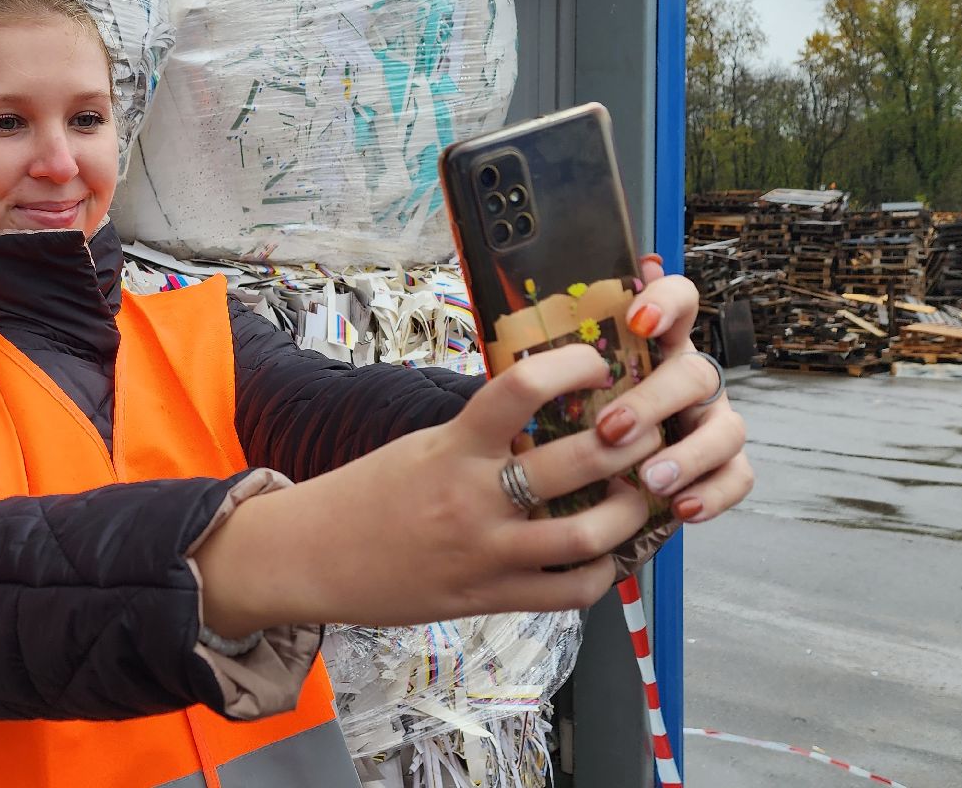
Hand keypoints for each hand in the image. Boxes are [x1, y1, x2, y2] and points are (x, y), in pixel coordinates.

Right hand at [193, 344, 664, 632]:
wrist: (312, 556)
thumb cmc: (368, 495)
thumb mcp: (424, 445)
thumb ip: (481, 434)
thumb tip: (546, 408)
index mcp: (454, 446)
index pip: (522, 387)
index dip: (573, 367)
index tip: (598, 363)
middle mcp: (473, 497)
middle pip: (581, 461)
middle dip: (632, 443)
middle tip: (649, 431)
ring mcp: (485, 552)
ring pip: (589, 534)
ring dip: (632, 512)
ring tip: (642, 493)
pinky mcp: (488, 598)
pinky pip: (568, 591)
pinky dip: (602, 572)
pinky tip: (608, 554)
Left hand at [588, 253, 754, 522]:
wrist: (583, 476)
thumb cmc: (574, 420)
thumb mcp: (563, 387)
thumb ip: (562, 358)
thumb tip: (541, 324)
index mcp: (658, 346)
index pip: (680, 301)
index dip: (667, 303)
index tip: (636, 322)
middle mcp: (690, 379)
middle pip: (696, 373)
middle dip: (654, 402)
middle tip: (611, 431)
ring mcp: (712, 421)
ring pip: (728, 429)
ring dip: (689, 455)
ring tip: (650, 480)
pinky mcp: (724, 466)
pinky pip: (737, 477)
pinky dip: (714, 494)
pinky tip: (681, 508)